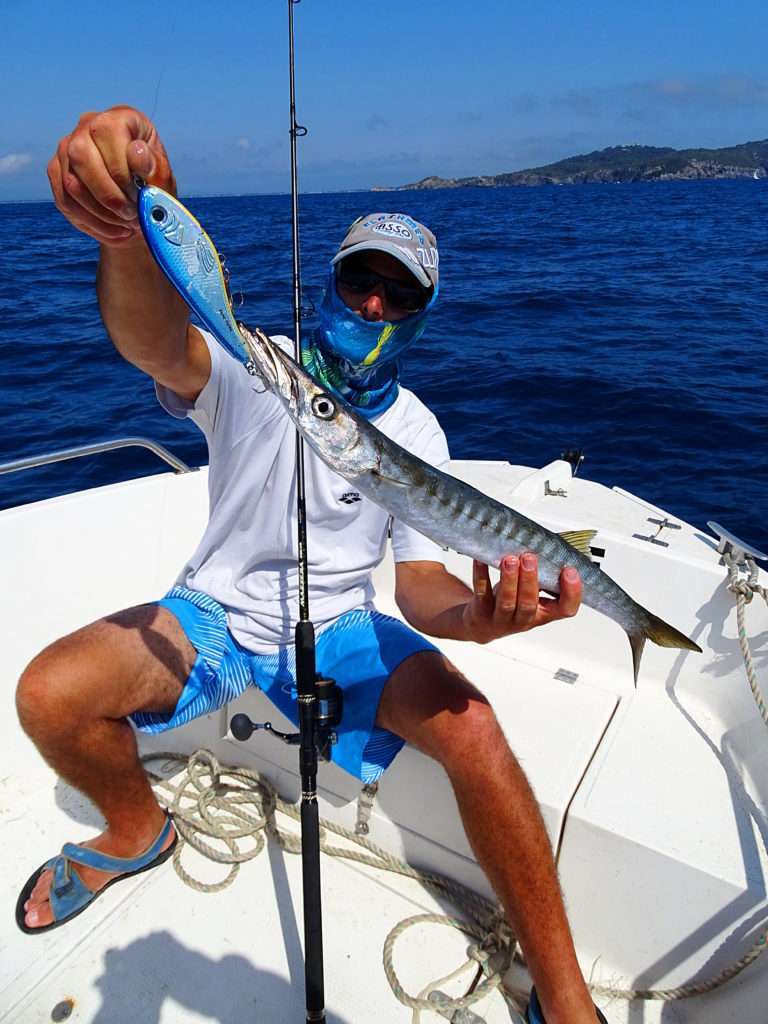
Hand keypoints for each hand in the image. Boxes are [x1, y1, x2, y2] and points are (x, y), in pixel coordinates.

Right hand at [48, 106, 175, 247]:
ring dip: (102, 213)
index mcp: (119, 118)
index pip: (107, 131)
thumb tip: (136, 154)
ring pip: (71, 183)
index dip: (121, 168)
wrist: (139, 205)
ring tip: (126, 225)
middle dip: (108, 194)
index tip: (140, 194)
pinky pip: (66, 201)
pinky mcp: (56, 173)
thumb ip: (153, 166)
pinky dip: (92, 223)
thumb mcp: (162, 177)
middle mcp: (87, 125)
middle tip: (131, 215)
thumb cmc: (154, 185)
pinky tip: (115, 232)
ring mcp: (66, 148)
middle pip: (80, 155)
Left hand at [462, 552, 580, 643]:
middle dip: (530, 580)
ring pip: (506, 601)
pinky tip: (481, 560)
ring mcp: (500, 619)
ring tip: (510, 559)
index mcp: (543, 613)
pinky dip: (481, 575)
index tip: (570, 570)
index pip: (566, 609)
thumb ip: (545, 575)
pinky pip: (481, 592)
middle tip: (530, 558)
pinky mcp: (480, 612)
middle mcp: (523, 619)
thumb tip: (554, 545)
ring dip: (509, 579)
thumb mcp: (534, 592)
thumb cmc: (513, 601)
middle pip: (529, 604)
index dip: (571, 593)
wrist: (481, 624)